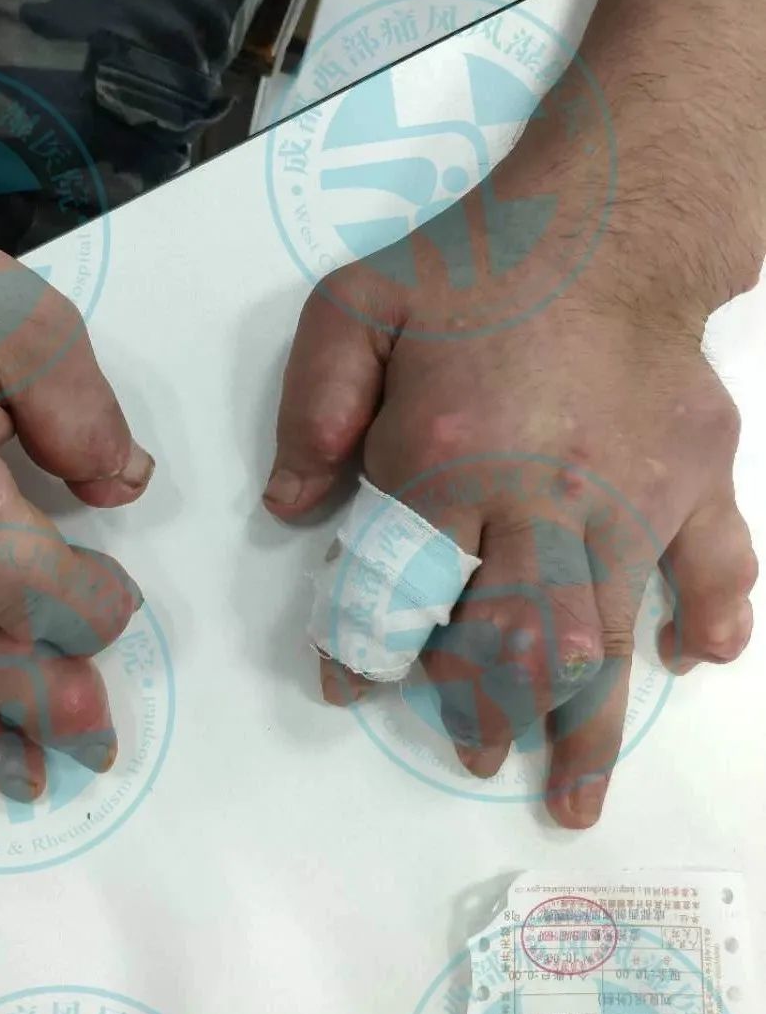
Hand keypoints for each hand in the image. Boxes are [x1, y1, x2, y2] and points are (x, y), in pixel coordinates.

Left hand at [264, 134, 757, 828]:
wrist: (615, 217)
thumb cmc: (477, 263)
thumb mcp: (357, 304)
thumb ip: (313, 403)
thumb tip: (295, 508)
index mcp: (453, 454)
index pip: (401, 588)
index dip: (368, 650)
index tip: (352, 681)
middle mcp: (549, 494)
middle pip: (517, 642)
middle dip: (483, 710)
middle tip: (465, 746)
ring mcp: (636, 495)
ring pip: (611, 636)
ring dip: (585, 725)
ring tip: (568, 796)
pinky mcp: (701, 478)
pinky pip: (720, 565)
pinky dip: (712, 619)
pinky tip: (694, 661)